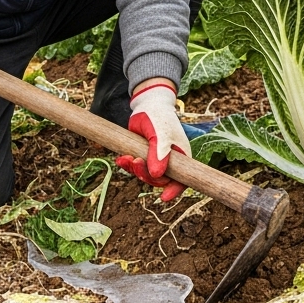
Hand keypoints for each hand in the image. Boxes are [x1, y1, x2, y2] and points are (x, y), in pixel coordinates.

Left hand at [116, 82, 189, 201]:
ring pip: (146, 175)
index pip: (182, 179)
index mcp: (181, 156)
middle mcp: (170, 160)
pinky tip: (121, 158)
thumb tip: (158, 175)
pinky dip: (127, 165)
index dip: (175, 190)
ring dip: (135, 170)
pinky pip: (136, 168)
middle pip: (160, 180)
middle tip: (136, 162)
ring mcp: (156, 159)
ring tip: (126, 158)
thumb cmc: (159, 117)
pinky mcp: (143, 156)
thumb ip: (159, 154)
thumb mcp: (160, 134)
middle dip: (146, 175)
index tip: (163, 197)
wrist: (147, 104)